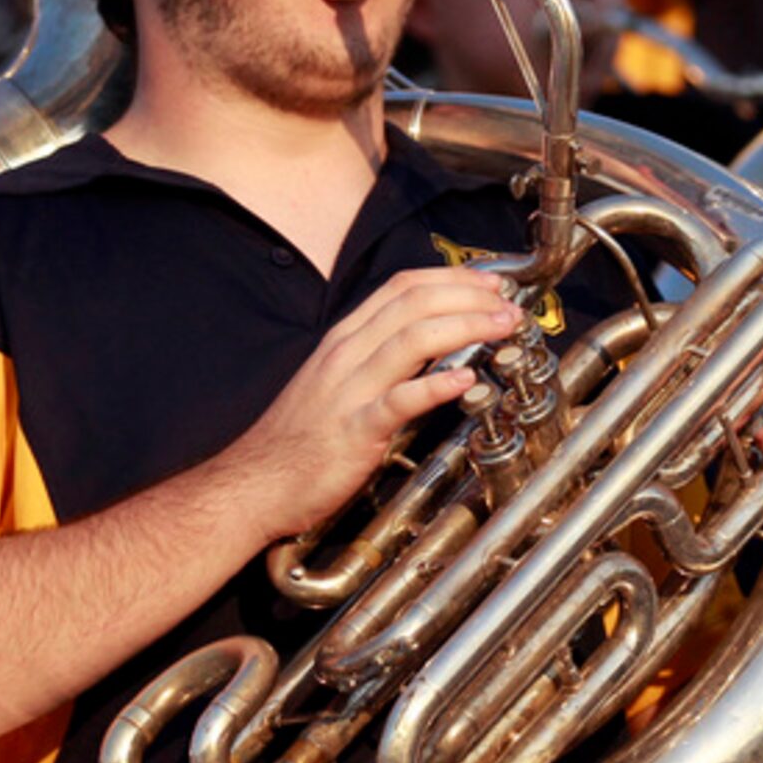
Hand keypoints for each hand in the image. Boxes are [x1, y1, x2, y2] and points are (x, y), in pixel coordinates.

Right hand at [212, 267, 519, 542]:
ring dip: (465, 326)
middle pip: (413, 304)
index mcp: (343, 340)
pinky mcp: (354, 430)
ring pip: (412, 339)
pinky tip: (465, 379)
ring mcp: (349, 390)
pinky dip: (435, 385)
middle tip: (508, 304)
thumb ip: (374, 361)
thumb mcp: (334, 383)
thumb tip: (425, 350)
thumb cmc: (297, 440)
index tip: (488, 283)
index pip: (400, 288)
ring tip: (501, 327)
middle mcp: (346, 355)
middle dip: (467, 296)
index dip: (449, 278)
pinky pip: (398, 400)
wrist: (254, 483)